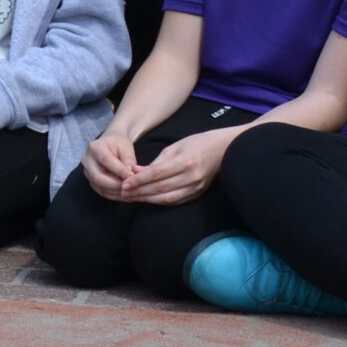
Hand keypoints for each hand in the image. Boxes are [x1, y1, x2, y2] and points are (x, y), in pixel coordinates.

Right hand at [81, 130, 141, 200]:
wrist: (110, 143)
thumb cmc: (119, 143)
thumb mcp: (126, 147)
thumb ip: (129, 160)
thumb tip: (131, 176)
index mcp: (95, 147)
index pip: (106, 161)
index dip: (120, 171)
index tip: (133, 177)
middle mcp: (87, 160)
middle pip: (98, 177)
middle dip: (116, 185)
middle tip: (132, 188)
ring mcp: (87, 172)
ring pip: (100, 187)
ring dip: (117, 192)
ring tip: (131, 194)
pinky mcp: (91, 181)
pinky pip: (102, 191)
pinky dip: (115, 195)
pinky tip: (126, 196)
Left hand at [120, 127, 237, 205]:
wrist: (223, 150)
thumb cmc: (196, 144)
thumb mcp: (174, 147)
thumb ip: (155, 162)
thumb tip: (134, 172)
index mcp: (185, 161)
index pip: (157, 174)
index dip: (139, 180)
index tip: (124, 184)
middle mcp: (191, 177)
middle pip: (160, 188)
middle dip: (139, 192)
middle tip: (123, 193)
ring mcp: (196, 187)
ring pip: (166, 198)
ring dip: (147, 199)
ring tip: (132, 198)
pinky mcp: (197, 194)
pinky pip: (175, 201)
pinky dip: (159, 201)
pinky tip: (147, 199)